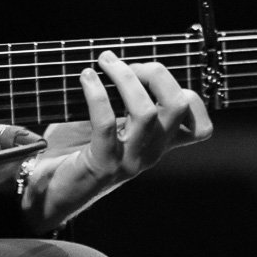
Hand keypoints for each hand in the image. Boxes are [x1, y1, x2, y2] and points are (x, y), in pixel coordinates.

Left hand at [22, 51, 211, 231]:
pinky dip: (97, 94)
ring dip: (125, 78)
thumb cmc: (81, 154)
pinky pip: (106, 123)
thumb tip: (121, 62)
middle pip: (178, 106)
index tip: (150, 74)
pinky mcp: (103, 163)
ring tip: (105, 62)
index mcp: (158, 145)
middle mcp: (151, 153)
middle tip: (127, 63)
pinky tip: (87, 78)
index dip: (186, 93)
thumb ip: (127, 109)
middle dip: (156, 74)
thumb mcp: (116, 131)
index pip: (200, 126)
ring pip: (146, 112)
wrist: (56, 194)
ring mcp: (129, 160)